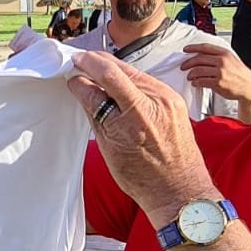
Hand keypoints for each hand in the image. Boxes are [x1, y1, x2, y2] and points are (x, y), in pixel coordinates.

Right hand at [67, 51, 216, 223]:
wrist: (178, 189)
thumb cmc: (144, 177)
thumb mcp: (109, 147)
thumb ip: (95, 113)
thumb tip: (82, 89)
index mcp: (132, 119)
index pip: (99, 83)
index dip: (81, 76)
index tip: (72, 74)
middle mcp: (152, 104)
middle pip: (117, 68)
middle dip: (94, 62)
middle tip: (79, 62)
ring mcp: (167, 98)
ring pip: (132, 72)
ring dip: (112, 69)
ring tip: (96, 72)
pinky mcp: (174, 98)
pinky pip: (146, 80)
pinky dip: (129, 80)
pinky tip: (119, 85)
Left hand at [180, 43, 250, 123]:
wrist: (248, 86)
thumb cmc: (239, 74)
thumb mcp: (231, 60)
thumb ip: (218, 56)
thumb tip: (202, 56)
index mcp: (224, 53)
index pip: (205, 47)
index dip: (193, 48)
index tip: (185, 49)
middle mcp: (222, 61)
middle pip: (199, 59)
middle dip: (188, 63)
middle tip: (183, 66)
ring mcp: (220, 72)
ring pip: (198, 71)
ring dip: (191, 74)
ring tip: (189, 76)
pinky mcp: (218, 83)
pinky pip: (201, 81)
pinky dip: (196, 82)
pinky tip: (195, 83)